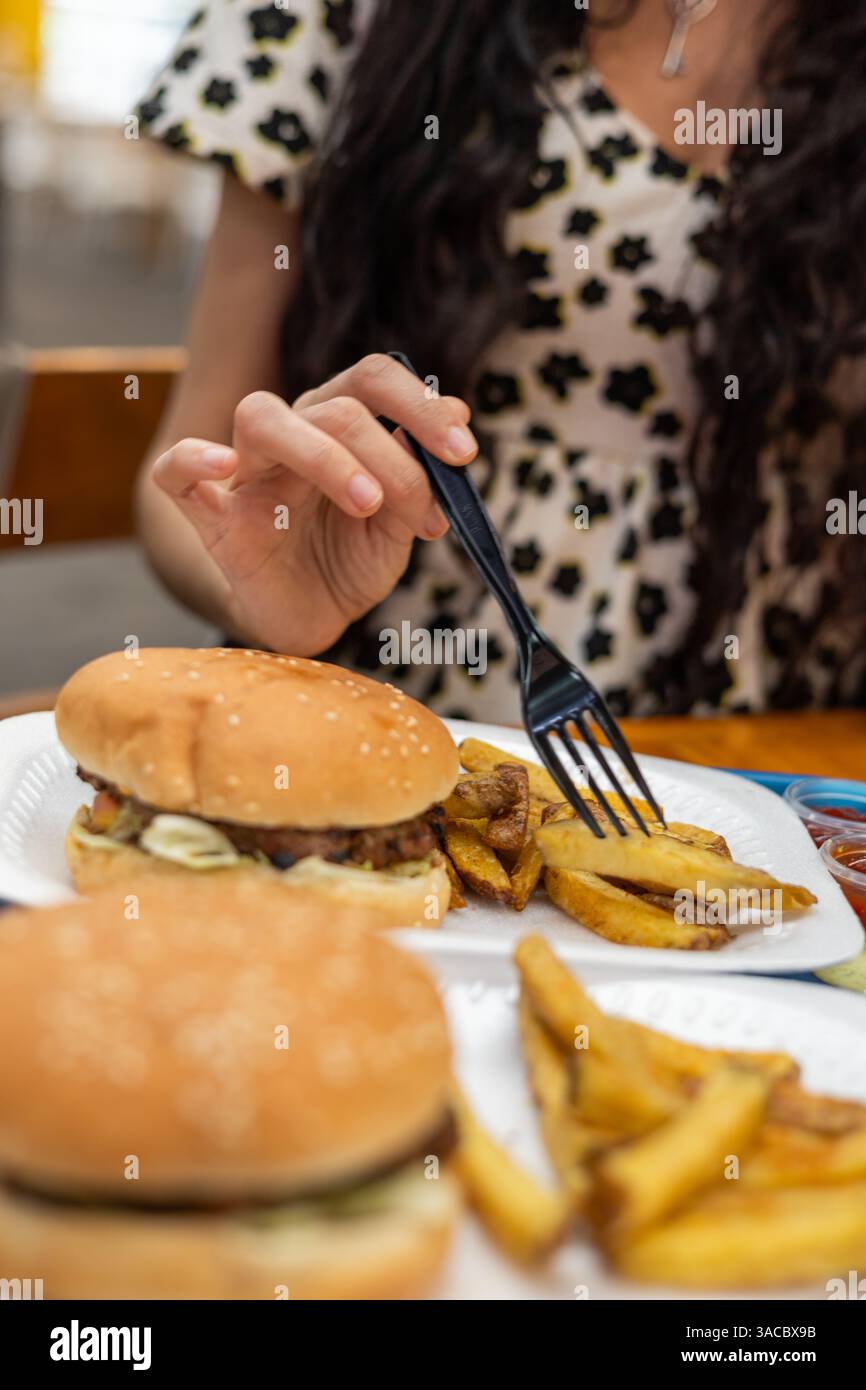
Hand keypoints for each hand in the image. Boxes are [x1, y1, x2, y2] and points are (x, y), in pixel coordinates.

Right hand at [152, 354, 476, 652]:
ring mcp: (248, 474)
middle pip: (331, 406)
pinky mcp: (212, 517)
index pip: (373, 381)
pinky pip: (174, 472)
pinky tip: (221, 465)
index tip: (463, 452)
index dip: (422, 406)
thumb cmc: (350, 562)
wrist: (311, 618)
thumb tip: (458, 413)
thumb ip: (421, 477)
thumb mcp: (400, 527)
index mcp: (340, 427)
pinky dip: (192, 459)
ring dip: (325, 455)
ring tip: (367, 503)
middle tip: (417, 506)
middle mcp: (293, 436)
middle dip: (387, 452)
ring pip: (263, 418)